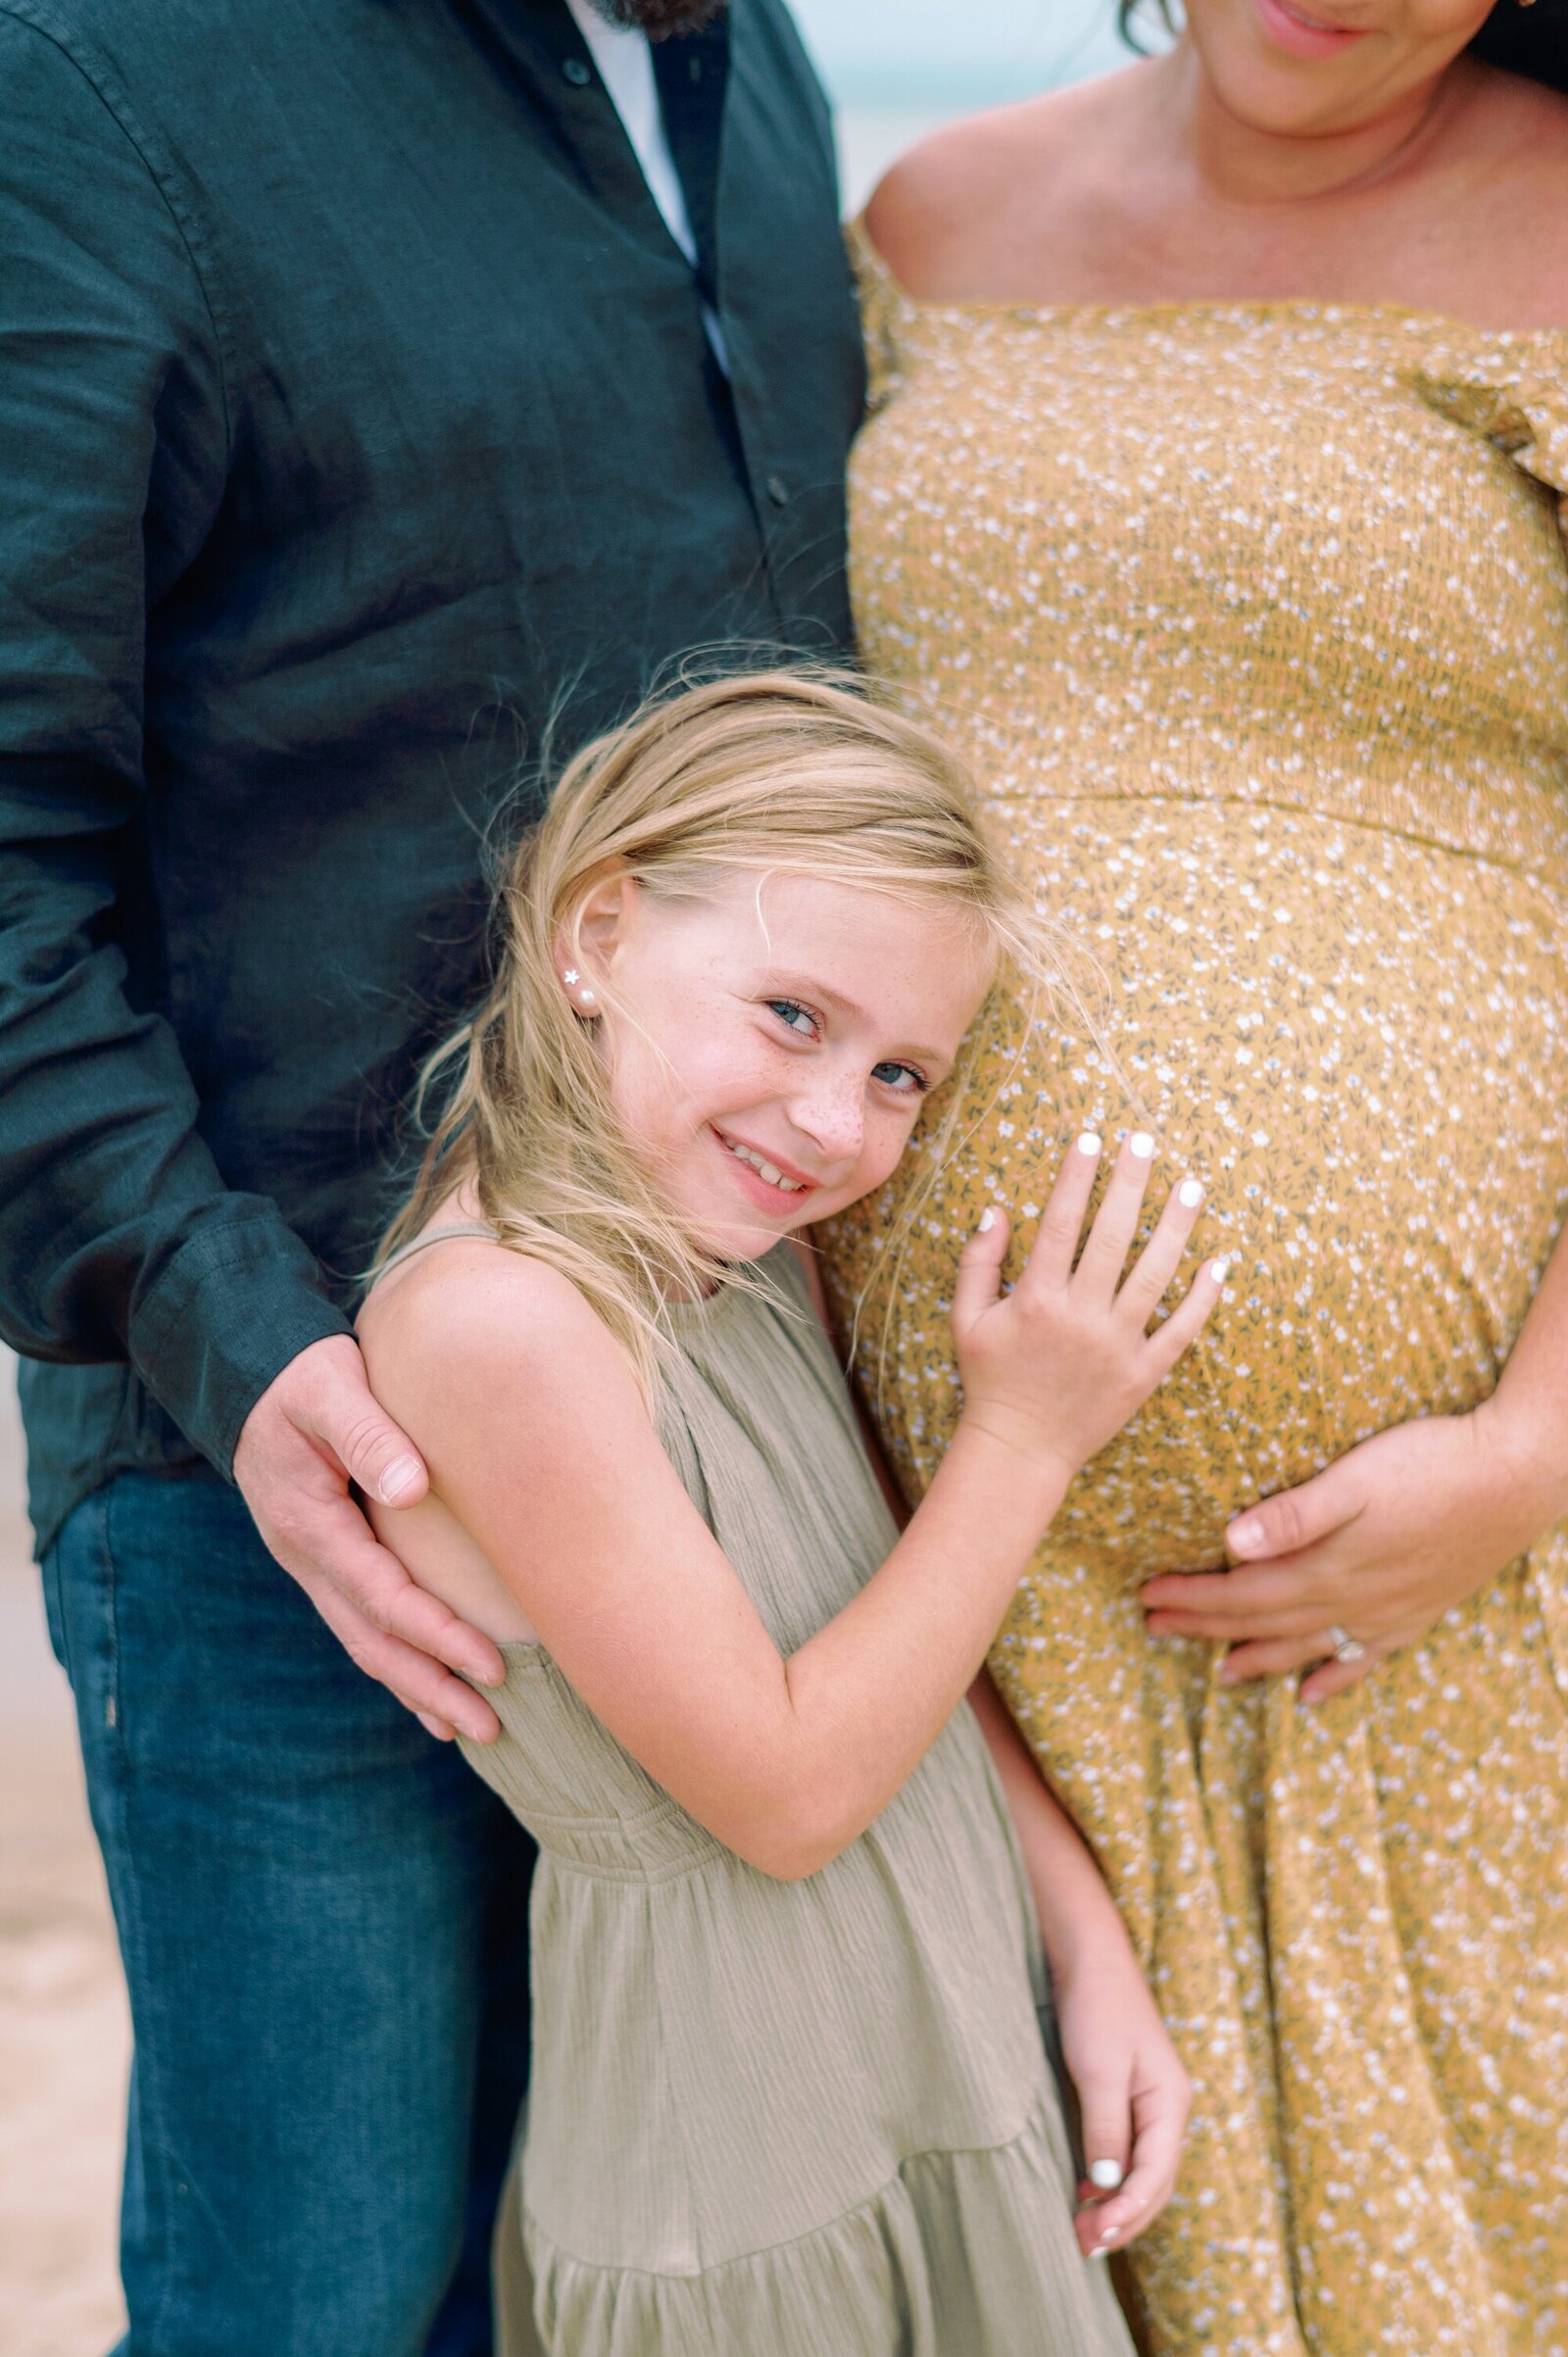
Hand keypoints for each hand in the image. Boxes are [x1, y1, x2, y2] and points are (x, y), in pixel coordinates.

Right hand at [233, 1334, 503, 1740]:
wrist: (251, 1378)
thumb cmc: (302, 1376)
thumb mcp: (330, 1386)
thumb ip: (367, 1432)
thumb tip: (411, 1488)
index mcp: (310, 1522)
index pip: (382, 1596)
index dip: (437, 1635)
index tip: (491, 1664)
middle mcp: (306, 1557)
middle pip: (371, 1641)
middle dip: (430, 1687)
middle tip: (491, 1727)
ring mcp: (312, 1566)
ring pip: (364, 1642)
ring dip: (416, 1688)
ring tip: (470, 1728)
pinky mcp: (326, 1562)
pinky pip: (362, 1624)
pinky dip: (398, 1662)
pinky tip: (431, 1690)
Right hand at [951, 1130, 1223, 1482]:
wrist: (1019, 1450)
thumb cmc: (990, 1379)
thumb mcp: (967, 1319)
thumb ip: (978, 1263)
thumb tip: (995, 1209)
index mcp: (1035, 1299)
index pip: (1059, 1223)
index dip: (1076, 1177)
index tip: (1091, 1138)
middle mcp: (1078, 1318)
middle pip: (1111, 1237)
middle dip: (1129, 1183)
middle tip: (1145, 1141)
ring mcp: (1115, 1347)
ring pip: (1153, 1276)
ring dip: (1175, 1228)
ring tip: (1191, 1186)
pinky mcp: (1142, 1375)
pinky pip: (1180, 1331)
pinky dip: (1203, 1299)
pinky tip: (1219, 1264)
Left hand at [1053, 1937, 1191, 2259]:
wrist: (1090, 1957)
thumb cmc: (1097, 2007)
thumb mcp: (1099, 2069)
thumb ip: (1106, 2127)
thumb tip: (1109, 2185)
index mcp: (1171, 2103)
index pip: (1156, 2175)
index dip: (1127, 2212)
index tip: (1094, 2237)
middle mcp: (1169, 2109)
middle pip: (1156, 2182)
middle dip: (1124, 2219)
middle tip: (1084, 2246)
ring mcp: (1152, 2104)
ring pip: (1144, 2172)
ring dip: (1118, 2205)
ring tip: (1084, 2233)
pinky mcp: (1130, 2097)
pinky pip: (1129, 2153)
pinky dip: (1112, 2181)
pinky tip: (1087, 2193)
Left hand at [1140, 1401, 1562, 1703]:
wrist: (1516, 1479)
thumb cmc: (1431, 1464)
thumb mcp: (1355, 1478)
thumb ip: (1294, 1514)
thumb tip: (1230, 1542)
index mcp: (1327, 1567)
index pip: (1241, 1593)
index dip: (1192, 1597)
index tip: (1146, 1596)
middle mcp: (1351, 1601)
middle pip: (1263, 1623)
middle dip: (1205, 1626)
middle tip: (1154, 1628)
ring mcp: (1386, 1613)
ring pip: (1308, 1647)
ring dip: (1260, 1658)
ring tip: (1221, 1671)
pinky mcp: (1417, 1612)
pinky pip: (1364, 1658)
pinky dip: (1333, 1677)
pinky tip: (1313, 1694)